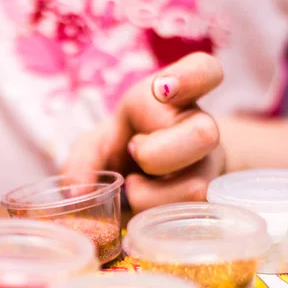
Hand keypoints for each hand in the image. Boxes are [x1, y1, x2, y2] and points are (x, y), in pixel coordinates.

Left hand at [63, 52, 224, 212]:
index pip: (203, 70)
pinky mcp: (211, 200)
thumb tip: (77, 194)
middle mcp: (201, 127)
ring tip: (135, 185)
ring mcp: (211, 165)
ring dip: (153, 195)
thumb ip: (81, 162)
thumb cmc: (122, 149)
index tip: (164, 89)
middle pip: (203, 134)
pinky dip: (157, 215)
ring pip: (195, 186)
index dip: (190, 77)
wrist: (149, 176)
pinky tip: (146, 206)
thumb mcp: (95, 146)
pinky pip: (189, 216)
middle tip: (135, 154)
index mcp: (174, 97)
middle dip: (156, 154)